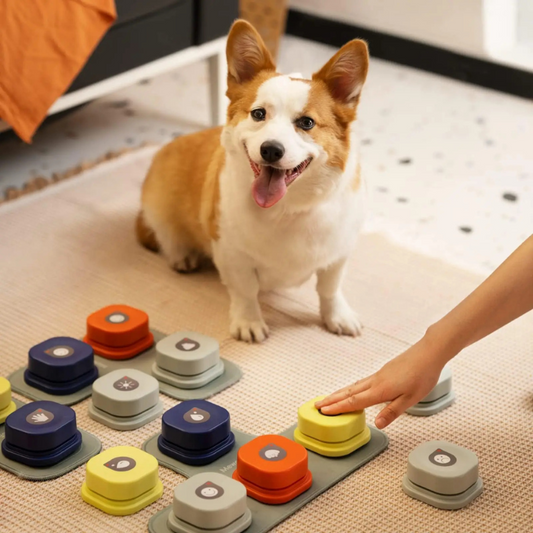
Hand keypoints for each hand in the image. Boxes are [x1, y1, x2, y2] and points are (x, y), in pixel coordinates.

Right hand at [315, 335, 448, 428]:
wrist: (428, 352)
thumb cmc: (422, 375)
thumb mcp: (411, 399)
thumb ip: (392, 411)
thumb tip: (376, 424)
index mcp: (381, 390)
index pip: (354, 401)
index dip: (338, 407)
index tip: (324, 411)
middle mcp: (375, 381)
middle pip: (349, 392)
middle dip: (332, 400)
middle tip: (317, 406)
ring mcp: (378, 375)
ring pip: (354, 386)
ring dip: (339, 393)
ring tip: (328, 399)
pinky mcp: (382, 372)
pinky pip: (361, 382)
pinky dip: (350, 388)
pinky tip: (351, 391)